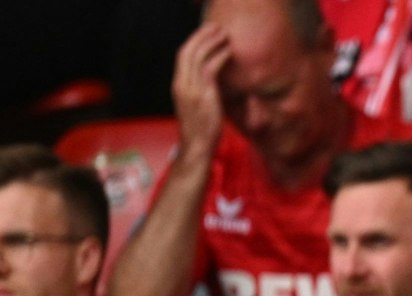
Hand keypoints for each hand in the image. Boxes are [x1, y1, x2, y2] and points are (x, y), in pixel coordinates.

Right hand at [171, 24, 229, 162]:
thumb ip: (201, 90)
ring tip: (225, 35)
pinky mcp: (204, 95)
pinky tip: (229, 52)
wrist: (197, 146)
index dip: (194, 42)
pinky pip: (210, 70)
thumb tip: (213, 80)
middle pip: (187, 51)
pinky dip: (219, 57)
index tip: (206, 34)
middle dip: (201, 36)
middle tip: (216, 28)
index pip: (182, 56)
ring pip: (198, 56)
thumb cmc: (201, 129)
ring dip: (212, 43)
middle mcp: (182, 84)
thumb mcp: (197, 105)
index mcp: (178, 85)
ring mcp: (191, 89)